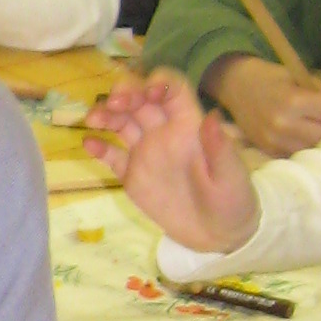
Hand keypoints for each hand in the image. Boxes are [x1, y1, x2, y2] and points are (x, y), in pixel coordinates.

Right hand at [84, 67, 261, 250]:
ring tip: (92, 119)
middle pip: (140, 100)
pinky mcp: (132, 175)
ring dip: (106, 114)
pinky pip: (112, 156)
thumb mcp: (232, 177)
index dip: (158, 84)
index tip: (146, 93)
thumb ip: (221, 148)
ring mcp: (146, 153)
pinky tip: (89, 144)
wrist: (217, 235)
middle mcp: (164, 132)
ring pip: (121, 122)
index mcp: (189, 126)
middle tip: (112, 105)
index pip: (172, 91)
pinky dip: (99, 147)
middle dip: (124, 94)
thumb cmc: (231, 202)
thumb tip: (212, 116)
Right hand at [202, 53, 320, 158]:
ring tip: (312, 129)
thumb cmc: (273, 79)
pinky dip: (303, 147)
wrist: (236, 87)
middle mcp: (284, 125)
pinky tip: (298, 137)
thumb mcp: (301, 78)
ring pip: (315, 150)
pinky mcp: (269, 152)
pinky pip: (299, 155)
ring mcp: (275, 142)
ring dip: (318, 141)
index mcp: (294, 102)